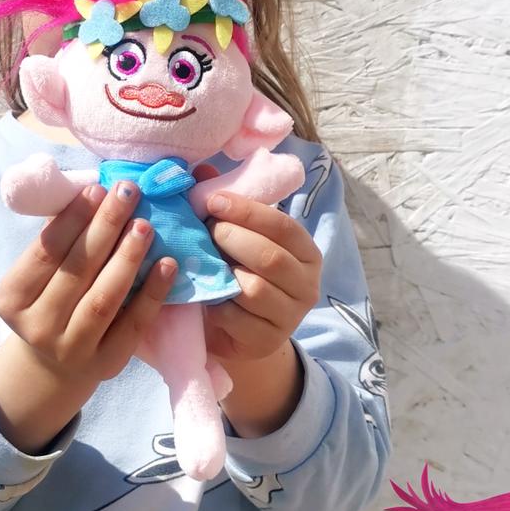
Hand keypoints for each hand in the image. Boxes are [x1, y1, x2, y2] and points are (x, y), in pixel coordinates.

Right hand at [0, 179, 175, 384]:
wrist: (54, 367)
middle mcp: (38, 326)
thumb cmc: (49, 303)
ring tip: (146, 226)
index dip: (73, 219)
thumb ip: (59, 241)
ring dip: (128, 257)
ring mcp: (72, 348)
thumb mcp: (37, 277)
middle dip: (105, 227)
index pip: (45, 252)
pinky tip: (168, 264)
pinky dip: (153, 293)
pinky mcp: (107, 363)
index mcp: (14, 298)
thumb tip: (95, 193)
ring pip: (104, 297)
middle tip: (128, 193)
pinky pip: (134, 324)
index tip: (97, 189)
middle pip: (76, 270)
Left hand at [194, 165, 321, 360]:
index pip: (283, 226)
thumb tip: (202, 170)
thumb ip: (225, 208)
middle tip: (206, 232)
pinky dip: (217, 305)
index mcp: (306, 252)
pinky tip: (207, 296)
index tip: (214, 201)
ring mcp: (290, 315)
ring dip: (224, 273)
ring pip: (255, 289)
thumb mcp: (236, 241)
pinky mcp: (268, 340)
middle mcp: (307, 284)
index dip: (247, 211)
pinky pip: (238, 319)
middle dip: (232, 239)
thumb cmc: (238, 275)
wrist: (238, 333)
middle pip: (269, 257)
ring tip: (205, 263)